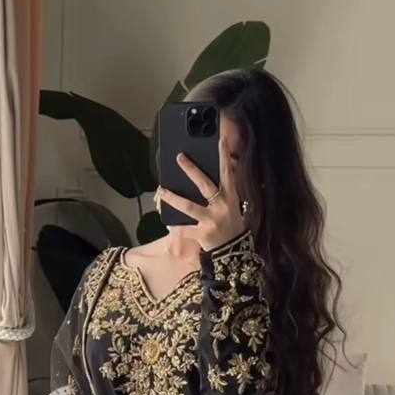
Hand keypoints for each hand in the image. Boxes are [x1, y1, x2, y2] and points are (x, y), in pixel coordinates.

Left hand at [157, 126, 247, 251]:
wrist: (233, 253)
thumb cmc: (231, 226)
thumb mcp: (233, 207)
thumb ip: (225, 192)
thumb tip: (223, 170)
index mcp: (230, 197)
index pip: (228, 173)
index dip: (224, 156)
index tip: (220, 140)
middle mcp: (221, 206)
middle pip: (204, 184)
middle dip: (191, 170)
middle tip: (179, 157)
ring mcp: (211, 220)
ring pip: (188, 206)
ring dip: (172, 198)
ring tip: (160, 190)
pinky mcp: (202, 234)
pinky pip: (184, 228)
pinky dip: (174, 225)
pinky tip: (166, 221)